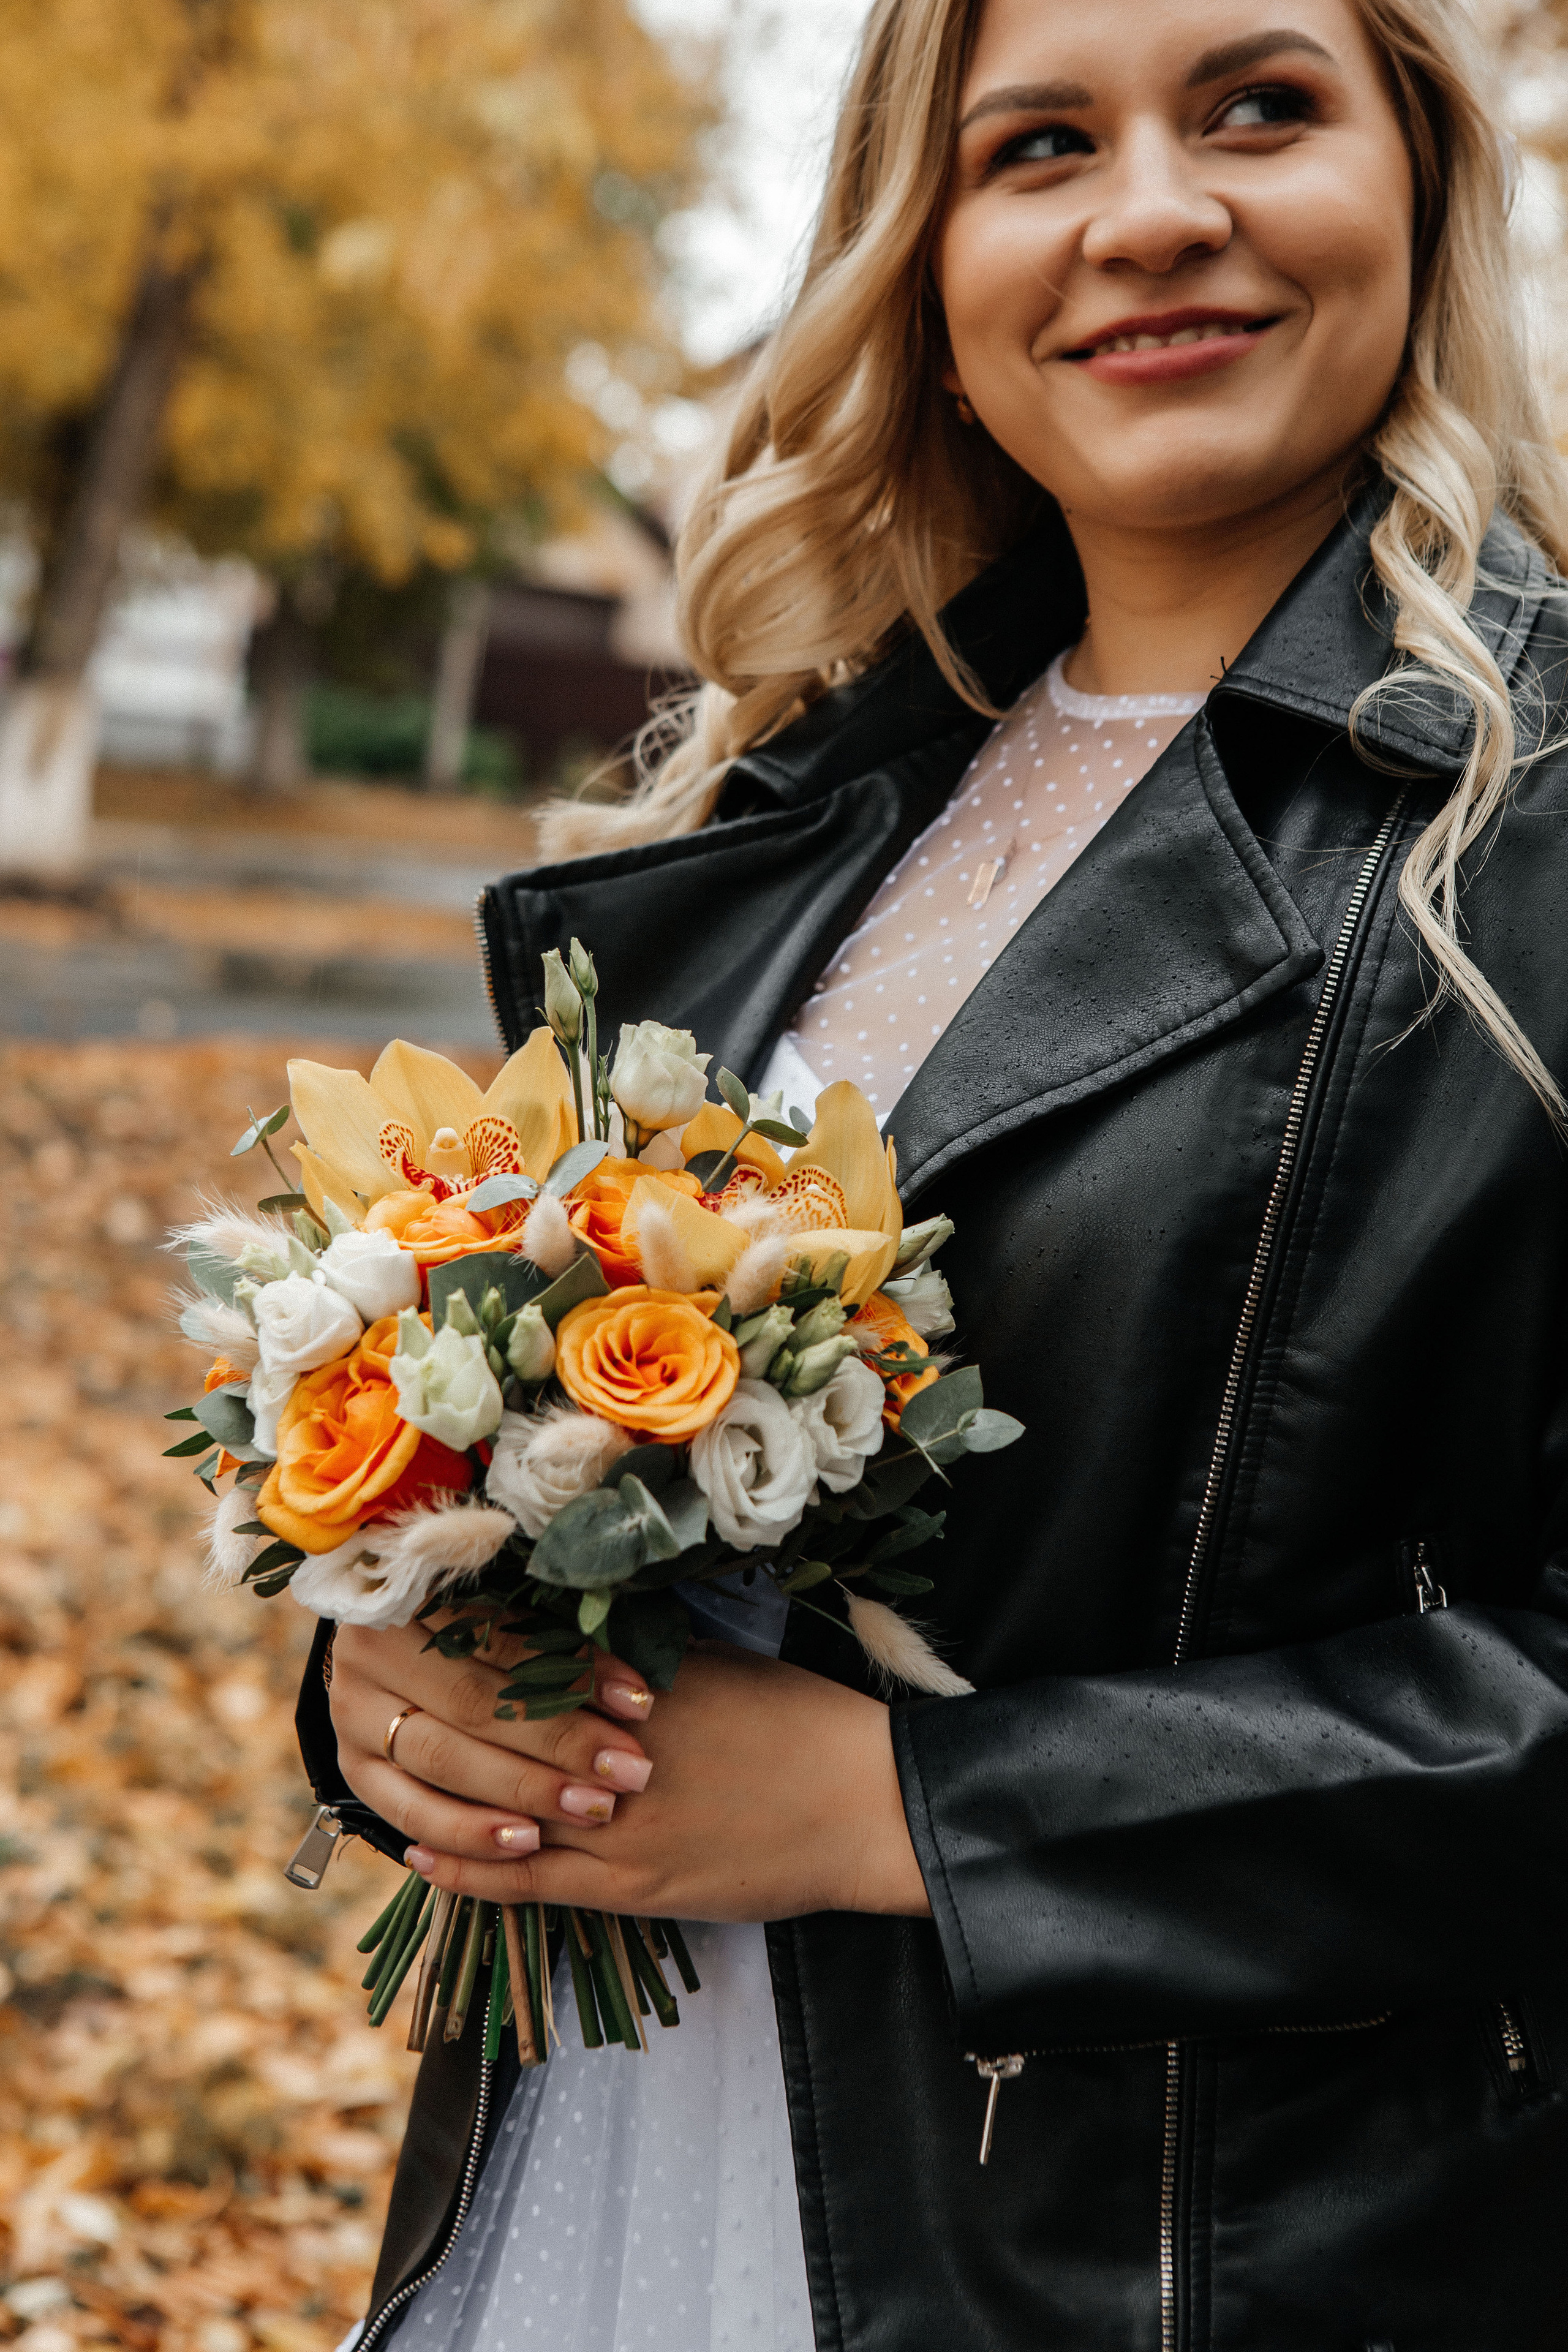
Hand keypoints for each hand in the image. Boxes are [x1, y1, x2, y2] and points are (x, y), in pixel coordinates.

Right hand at [331, 1618, 658, 1858]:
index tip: (640, 1701)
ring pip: (443, 1762)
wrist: (395, 1646)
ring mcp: (353, 1718)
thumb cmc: (477, 1616)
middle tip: (629, 1771)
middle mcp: (370, 1655)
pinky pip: (409, 1812)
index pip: (504, 1639)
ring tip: (591, 1810)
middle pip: (473, 1704)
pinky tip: (527, 1846)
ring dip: (523, 1792)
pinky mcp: (354, 1771)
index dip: (574, 1671)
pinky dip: (468, 1832)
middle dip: (560, 1741)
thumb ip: (556, 1629)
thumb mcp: (509, 1605)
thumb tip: (636, 1677)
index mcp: (410, 1594)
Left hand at [333, 1624, 930, 1921]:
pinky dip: (469, 1869)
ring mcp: (621, 1825)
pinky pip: (531, 1881)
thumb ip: (641, 1659)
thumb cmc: (805, 1724)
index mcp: (641, 1685)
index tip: (415, 1632)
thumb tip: (577, 1638)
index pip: (529, 1663)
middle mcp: (618, 1752)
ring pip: (501, 1808)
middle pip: (501, 1732)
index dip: (464, 1650)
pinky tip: (422, 1853)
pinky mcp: (634, 1886)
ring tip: (379, 1774)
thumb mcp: (720, 1668)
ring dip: (438, 1793)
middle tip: (375, 1692)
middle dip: (435, 1712)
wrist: (869, 1806)